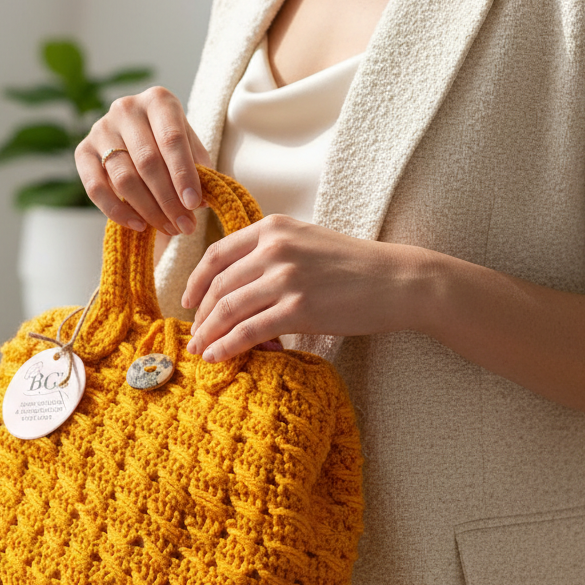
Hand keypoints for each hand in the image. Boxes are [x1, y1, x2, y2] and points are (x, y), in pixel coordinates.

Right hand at [75, 86, 211, 235]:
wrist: (138, 139)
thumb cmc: (171, 145)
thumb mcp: (191, 148)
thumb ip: (199, 170)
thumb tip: (201, 202)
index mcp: (158, 100)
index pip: (172, 139)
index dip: (184, 174)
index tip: (194, 204)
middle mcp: (126, 108)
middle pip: (148, 161)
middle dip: (169, 200)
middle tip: (185, 225)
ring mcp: (101, 128)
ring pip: (124, 177)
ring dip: (148, 209)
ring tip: (169, 228)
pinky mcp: (83, 151)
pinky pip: (95, 188)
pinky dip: (117, 211)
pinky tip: (139, 225)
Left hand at [181, 214, 429, 360]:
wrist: (396, 281)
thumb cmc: (354, 265)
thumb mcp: (307, 241)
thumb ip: (271, 252)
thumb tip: (236, 283)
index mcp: (274, 228)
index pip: (217, 254)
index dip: (195, 281)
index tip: (188, 302)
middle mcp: (275, 248)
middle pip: (218, 285)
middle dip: (199, 314)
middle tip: (193, 335)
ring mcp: (286, 278)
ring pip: (228, 309)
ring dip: (208, 333)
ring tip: (200, 350)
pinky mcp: (299, 309)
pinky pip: (249, 331)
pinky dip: (227, 346)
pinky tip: (218, 357)